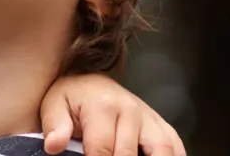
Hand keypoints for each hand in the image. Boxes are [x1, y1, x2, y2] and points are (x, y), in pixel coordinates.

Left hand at [39, 73, 185, 155]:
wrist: (89, 81)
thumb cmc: (71, 97)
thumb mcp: (54, 106)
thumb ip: (55, 126)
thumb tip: (53, 146)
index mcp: (102, 106)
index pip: (102, 150)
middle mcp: (130, 109)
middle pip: (129, 154)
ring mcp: (148, 116)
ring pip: (162, 149)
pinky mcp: (160, 124)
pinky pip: (175, 145)